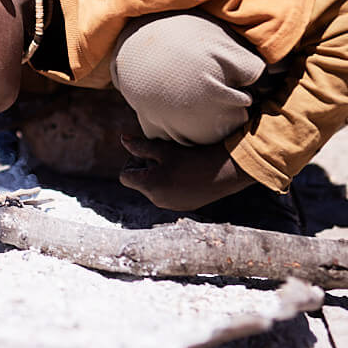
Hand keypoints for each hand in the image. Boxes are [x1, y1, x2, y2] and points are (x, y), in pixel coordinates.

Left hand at [119, 135, 253, 210]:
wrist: (224, 172)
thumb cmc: (192, 157)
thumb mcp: (164, 149)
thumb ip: (141, 146)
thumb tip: (123, 140)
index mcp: (149, 186)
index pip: (125, 176)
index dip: (132, 162)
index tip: (148, 153)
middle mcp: (156, 200)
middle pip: (140, 182)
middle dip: (147, 168)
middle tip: (165, 156)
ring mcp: (170, 205)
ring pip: (154, 188)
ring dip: (159, 176)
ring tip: (177, 164)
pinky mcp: (183, 207)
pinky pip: (168, 195)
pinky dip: (171, 184)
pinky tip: (187, 174)